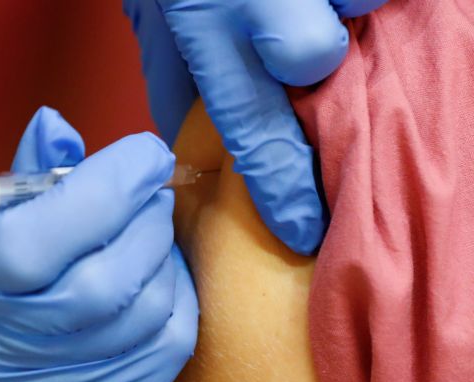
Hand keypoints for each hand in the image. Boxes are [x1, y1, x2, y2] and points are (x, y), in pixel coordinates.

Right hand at [0, 107, 198, 381]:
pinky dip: (174, 293)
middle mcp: (8, 353)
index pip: (34, 242)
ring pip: (146, 311)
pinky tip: (154, 271)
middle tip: (148, 186)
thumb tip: (58, 125)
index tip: (143, 151)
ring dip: (162, 252)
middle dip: (145, 215)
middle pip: (104, 280)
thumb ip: (17, 181)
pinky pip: (168, 344)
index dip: (104, 187)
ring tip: (147, 226)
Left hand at [124, 0, 387, 254]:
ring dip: (341, 13)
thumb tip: (192, 152)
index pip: (251, 127)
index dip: (282, 187)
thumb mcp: (154, 26)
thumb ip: (174, 87)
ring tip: (312, 4)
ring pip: (356, 5)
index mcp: (203, 24)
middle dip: (314, 68)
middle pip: (317, 58)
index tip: (304, 229)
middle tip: (296, 56)